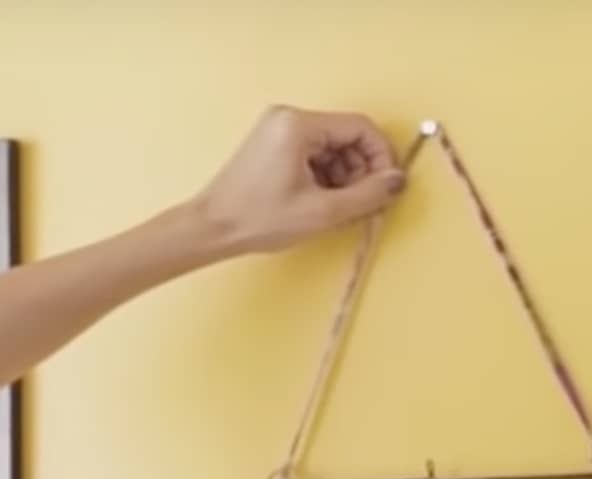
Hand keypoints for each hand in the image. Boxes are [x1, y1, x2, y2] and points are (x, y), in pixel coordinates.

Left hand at [197, 105, 405, 254]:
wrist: (208, 231)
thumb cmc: (258, 221)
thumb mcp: (321, 212)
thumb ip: (366, 195)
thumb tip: (398, 182)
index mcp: (299, 124)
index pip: (359, 128)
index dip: (381, 156)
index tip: (387, 186)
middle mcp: (287, 118)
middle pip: (343, 137)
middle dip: (359, 170)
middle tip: (363, 203)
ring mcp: (275, 131)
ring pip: (327, 148)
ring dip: (342, 177)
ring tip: (340, 209)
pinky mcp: (267, 147)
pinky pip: (308, 155)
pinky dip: (321, 177)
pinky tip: (321, 203)